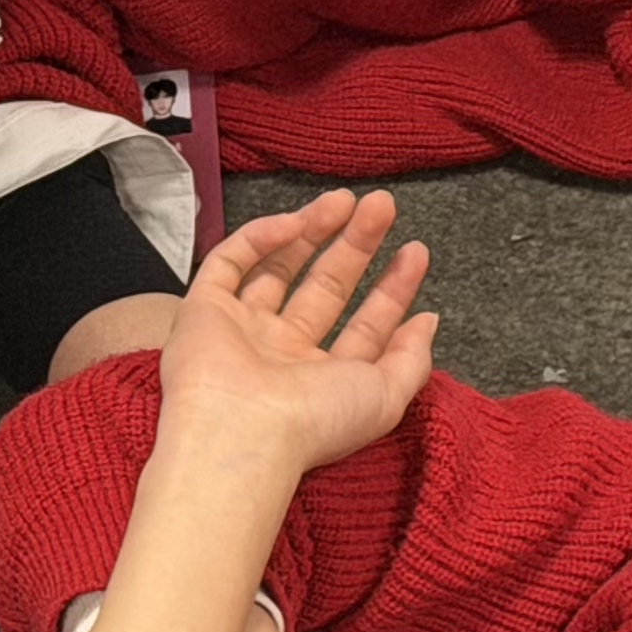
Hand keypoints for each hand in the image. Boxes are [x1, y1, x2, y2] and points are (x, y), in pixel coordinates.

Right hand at [154, 191, 437, 484]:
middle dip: (356, 246)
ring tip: (345, 200)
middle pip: (325, 288)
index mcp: (323, 381)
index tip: (414, 251)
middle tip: (382, 206)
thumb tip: (427, 321)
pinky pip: (230, 263)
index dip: (391, 288)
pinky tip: (295, 221)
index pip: (364, 326)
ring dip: (313, 231)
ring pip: (279, 269)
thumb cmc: (315, 421)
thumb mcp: (385, 395)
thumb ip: (412, 359)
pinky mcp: (203, 309)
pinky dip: (260, 238)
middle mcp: (282, 355)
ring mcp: (241, 330)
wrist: (240, 432)